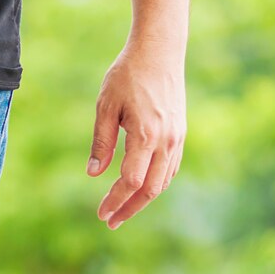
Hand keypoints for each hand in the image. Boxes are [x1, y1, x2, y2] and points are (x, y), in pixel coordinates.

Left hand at [88, 37, 186, 229]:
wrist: (159, 51)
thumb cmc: (127, 76)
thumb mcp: (105, 107)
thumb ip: (101, 143)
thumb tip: (94, 174)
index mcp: (146, 135)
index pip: (131, 181)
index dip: (115, 201)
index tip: (100, 214)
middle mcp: (166, 140)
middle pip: (150, 189)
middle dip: (129, 208)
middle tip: (109, 222)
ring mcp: (177, 137)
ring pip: (163, 181)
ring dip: (142, 200)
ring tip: (122, 210)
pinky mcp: (179, 133)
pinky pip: (169, 168)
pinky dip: (155, 184)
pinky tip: (139, 189)